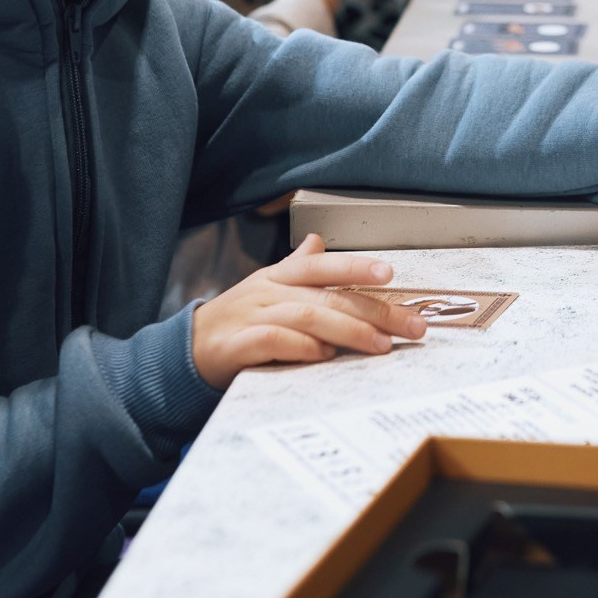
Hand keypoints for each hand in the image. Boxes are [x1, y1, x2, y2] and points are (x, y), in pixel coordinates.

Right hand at [188, 235, 428, 385]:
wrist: (185, 351)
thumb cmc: (237, 320)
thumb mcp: (266, 288)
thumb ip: (297, 268)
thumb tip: (319, 242)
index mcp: (278, 276)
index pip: (320, 265)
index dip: (355, 266)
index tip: (390, 274)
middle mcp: (268, 292)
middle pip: (328, 296)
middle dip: (375, 311)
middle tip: (412, 327)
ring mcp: (252, 317)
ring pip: (307, 316)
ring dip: (349, 331)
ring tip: (381, 345)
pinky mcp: (237, 346)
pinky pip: (273, 342)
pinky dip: (302, 347)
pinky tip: (325, 355)